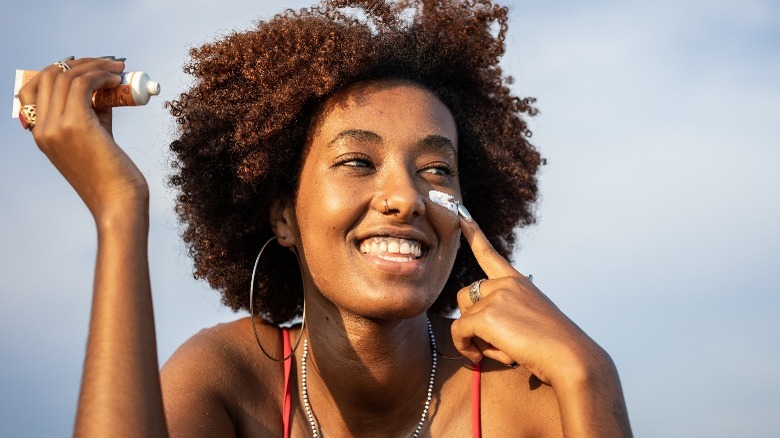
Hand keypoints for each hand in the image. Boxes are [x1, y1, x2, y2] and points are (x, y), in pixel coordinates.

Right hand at [17, 57, 148, 221]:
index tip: (88, 68)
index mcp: (41, 134)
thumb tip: (104, 85)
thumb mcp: (96, 137)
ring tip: (119, 69)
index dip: (59, 71)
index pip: (33, 88)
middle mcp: (42, 129)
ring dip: (96, 66)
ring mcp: (55, 127)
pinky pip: (83, 84)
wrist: (119, 204)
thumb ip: (93, 112)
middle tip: (109, 63)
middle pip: (50, 76)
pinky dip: (101, 75)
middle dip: (81, 63)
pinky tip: (118, 79)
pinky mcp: (75, 125)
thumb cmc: (113, 176)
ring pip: (66, 76)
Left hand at [450, 213, 609, 387]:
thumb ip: (506, 314)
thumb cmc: (553, 347)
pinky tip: (478, 357)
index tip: (461, 214)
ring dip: (474, 338)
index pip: (489, 255)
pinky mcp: (486, 315)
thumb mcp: (531, 320)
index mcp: (518, 283)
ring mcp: (496, 296)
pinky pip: (459, 331)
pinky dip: (464, 347)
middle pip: (465, 297)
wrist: (570, 358)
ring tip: (501, 350)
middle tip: (496, 344)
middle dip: (472, 322)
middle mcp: (506, 284)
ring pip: (463, 317)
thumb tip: (473, 325)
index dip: (473, 234)